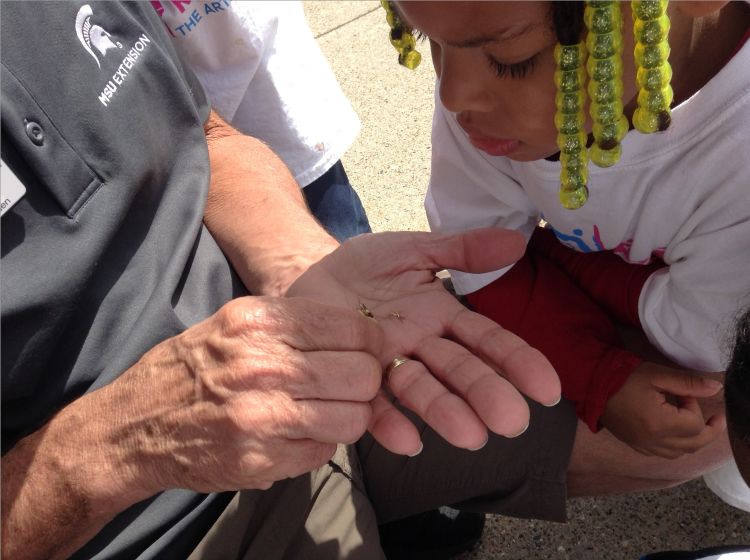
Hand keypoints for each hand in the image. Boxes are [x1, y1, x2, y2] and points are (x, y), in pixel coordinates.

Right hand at [104, 296, 383, 493]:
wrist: (133, 425)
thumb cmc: (192, 368)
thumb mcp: (234, 325)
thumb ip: (293, 326)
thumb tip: (361, 335)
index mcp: (258, 322)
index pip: (352, 328)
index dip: (370, 343)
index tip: (366, 352)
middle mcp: (261, 365)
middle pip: (362, 374)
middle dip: (366, 382)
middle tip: (350, 387)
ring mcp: (261, 416)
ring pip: (353, 418)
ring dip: (348, 418)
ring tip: (325, 413)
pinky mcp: (259, 460)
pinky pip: (324, 451)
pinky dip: (319, 445)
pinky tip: (295, 435)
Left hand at [287, 228, 561, 454]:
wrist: (308, 274)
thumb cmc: (364, 266)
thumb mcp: (412, 248)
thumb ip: (460, 249)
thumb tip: (517, 241)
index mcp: (441, 317)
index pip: (486, 340)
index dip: (516, 361)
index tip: (547, 388)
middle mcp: (421, 347)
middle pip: (459, 372)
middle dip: (486, 394)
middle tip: (512, 422)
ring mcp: (387, 366)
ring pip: (421, 392)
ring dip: (445, 413)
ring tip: (470, 436)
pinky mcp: (352, 379)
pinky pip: (371, 405)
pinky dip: (389, 424)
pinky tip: (408, 441)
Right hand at [600, 362, 725, 458]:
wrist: (593, 386)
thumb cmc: (624, 378)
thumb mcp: (657, 375)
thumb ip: (688, 384)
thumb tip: (715, 389)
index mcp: (659, 423)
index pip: (694, 424)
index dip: (695, 406)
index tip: (683, 392)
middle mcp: (653, 441)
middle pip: (695, 444)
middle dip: (709, 430)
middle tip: (716, 417)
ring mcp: (644, 446)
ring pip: (681, 453)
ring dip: (694, 441)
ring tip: (697, 425)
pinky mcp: (636, 446)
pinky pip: (664, 454)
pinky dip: (677, 447)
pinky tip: (675, 434)